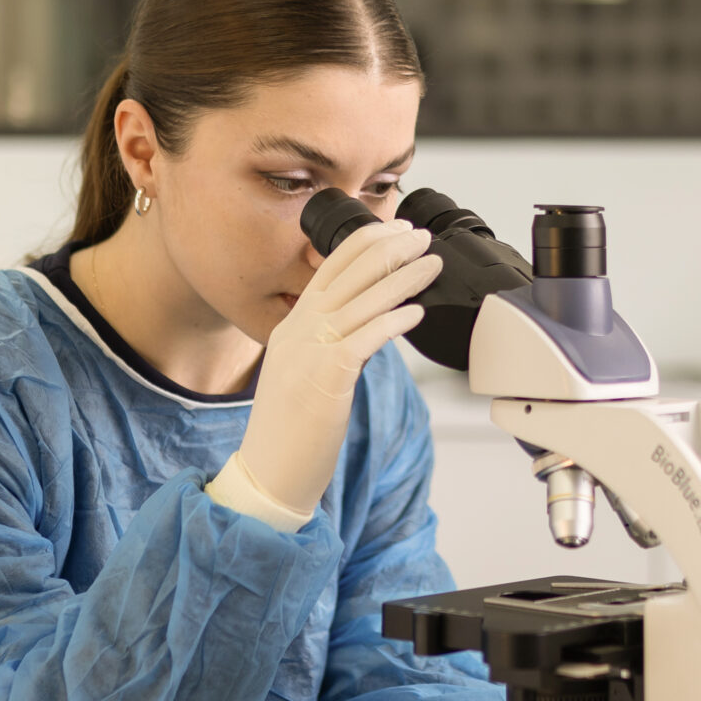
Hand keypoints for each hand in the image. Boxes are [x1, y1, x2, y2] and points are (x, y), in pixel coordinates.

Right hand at [218, 218, 440, 522]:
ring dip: (403, 278)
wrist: (269, 471)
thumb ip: (333, 341)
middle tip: (422, 237)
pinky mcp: (325, 378)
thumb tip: (376, 322)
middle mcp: (299, 330)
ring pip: (362, 301)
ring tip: (432, 265)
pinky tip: (416, 312)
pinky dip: (392, 321)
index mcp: (293, 325)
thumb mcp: (306, 370)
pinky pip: (364, 339)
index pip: (329, 267)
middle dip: (390, 249)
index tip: (397, 229)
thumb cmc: (291, 428)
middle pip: (349, 274)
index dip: (366, 242)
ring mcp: (309, 351)